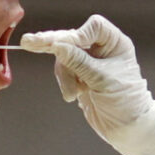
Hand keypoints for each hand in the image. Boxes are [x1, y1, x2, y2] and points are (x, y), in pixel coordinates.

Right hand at [19, 15, 153, 136]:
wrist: (126, 128)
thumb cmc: (125, 102)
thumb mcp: (102, 80)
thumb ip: (79, 62)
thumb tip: (57, 46)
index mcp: (115, 44)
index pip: (93, 27)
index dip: (77, 35)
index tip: (62, 47)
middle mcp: (102, 49)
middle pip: (72, 38)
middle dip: (53, 44)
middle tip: (29, 42)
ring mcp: (89, 62)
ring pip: (63, 57)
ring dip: (64, 76)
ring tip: (72, 94)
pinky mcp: (79, 75)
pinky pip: (63, 71)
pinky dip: (65, 83)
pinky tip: (74, 94)